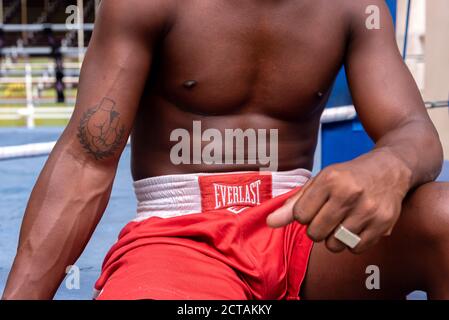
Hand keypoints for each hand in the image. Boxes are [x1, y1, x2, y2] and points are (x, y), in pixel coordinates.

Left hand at [267, 151, 411, 252]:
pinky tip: (357, 226)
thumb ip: (293, 203)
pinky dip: (352, 243)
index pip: (300, 216)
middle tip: (328, 216)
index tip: (315, 207)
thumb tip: (269, 222)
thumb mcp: (319, 182)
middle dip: (317, 229)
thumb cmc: (348, 177)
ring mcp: (368, 209)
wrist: (390, 169)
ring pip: (335, 245)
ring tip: (343, 221)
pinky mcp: (383, 223)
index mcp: (330, 179)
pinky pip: (356, 249)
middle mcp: (349, 193)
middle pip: (315, 233)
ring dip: (334, 238)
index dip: (304, 215)